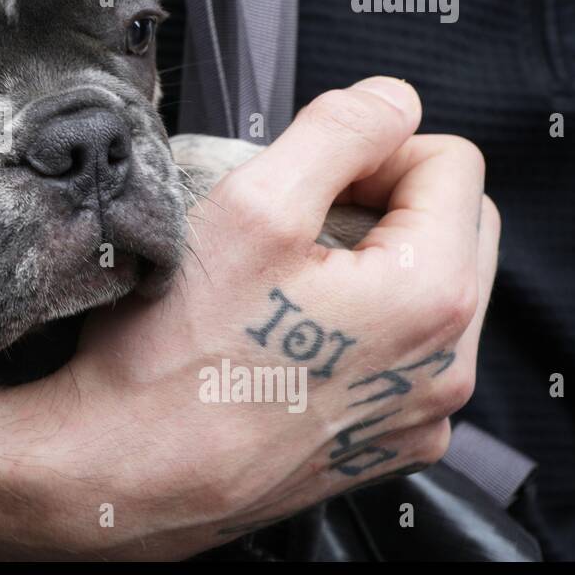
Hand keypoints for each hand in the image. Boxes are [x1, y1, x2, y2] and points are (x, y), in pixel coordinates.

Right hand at [0, 77, 496, 560]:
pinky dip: (358, 325)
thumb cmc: (173, 356)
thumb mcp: (252, 208)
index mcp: (431, 296)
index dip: (376, 147)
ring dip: (368, 263)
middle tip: (294, 222)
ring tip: (281, 279)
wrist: (123, 473)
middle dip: (381, 202)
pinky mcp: (382, 443)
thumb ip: (339, 132)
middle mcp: (445, 365)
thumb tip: (390, 101)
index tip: (310, 175)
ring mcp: (416, 413)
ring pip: (427, 290)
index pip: (452, 163)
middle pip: (451, 226)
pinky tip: (285, 332)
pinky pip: (399, 354)